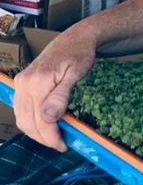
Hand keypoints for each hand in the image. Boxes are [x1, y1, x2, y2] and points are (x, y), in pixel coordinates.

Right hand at [13, 29, 96, 151]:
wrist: (74, 38)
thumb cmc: (79, 54)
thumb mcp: (76, 74)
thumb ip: (61, 96)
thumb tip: (49, 118)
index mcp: (38, 82)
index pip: (40, 120)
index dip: (51, 137)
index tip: (63, 146)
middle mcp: (24, 83)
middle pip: (27, 122)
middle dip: (43, 138)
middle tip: (61, 145)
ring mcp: (21, 83)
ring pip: (21, 117)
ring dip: (35, 132)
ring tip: (54, 138)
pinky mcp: (21, 83)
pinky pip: (21, 109)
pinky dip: (30, 121)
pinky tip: (44, 125)